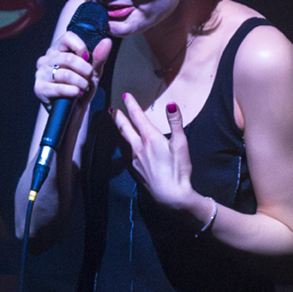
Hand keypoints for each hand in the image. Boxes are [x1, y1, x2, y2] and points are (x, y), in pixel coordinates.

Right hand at [34, 30, 111, 108]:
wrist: (73, 113)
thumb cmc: (81, 90)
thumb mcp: (93, 73)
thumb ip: (99, 57)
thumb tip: (107, 41)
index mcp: (57, 50)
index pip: (68, 37)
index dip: (81, 48)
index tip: (88, 60)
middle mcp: (46, 59)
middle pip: (69, 58)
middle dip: (85, 71)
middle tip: (88, 79)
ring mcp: (41, 73)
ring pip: (65, 74)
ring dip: (80, 83)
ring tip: (83, 89)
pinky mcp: (39, 88)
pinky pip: (58, 87)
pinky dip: (72, 91)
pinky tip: (76, 94)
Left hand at [111, 94, 207, 219]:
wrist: (170, 195)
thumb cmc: (178, 169)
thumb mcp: (181, 144)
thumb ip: (176, 122)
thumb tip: (171, 104)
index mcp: (150, 138)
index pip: (138, 117)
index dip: (131, 105)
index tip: (126, 96)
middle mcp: (138, 147)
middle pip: (124, 128)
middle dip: (118, 117)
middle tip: (112, 109)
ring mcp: (134, 160)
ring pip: (124, 141)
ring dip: (120, 131)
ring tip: (117, 125)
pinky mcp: (134, 171)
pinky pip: (126, 154)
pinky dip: (125, 146)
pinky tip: (126, 148)